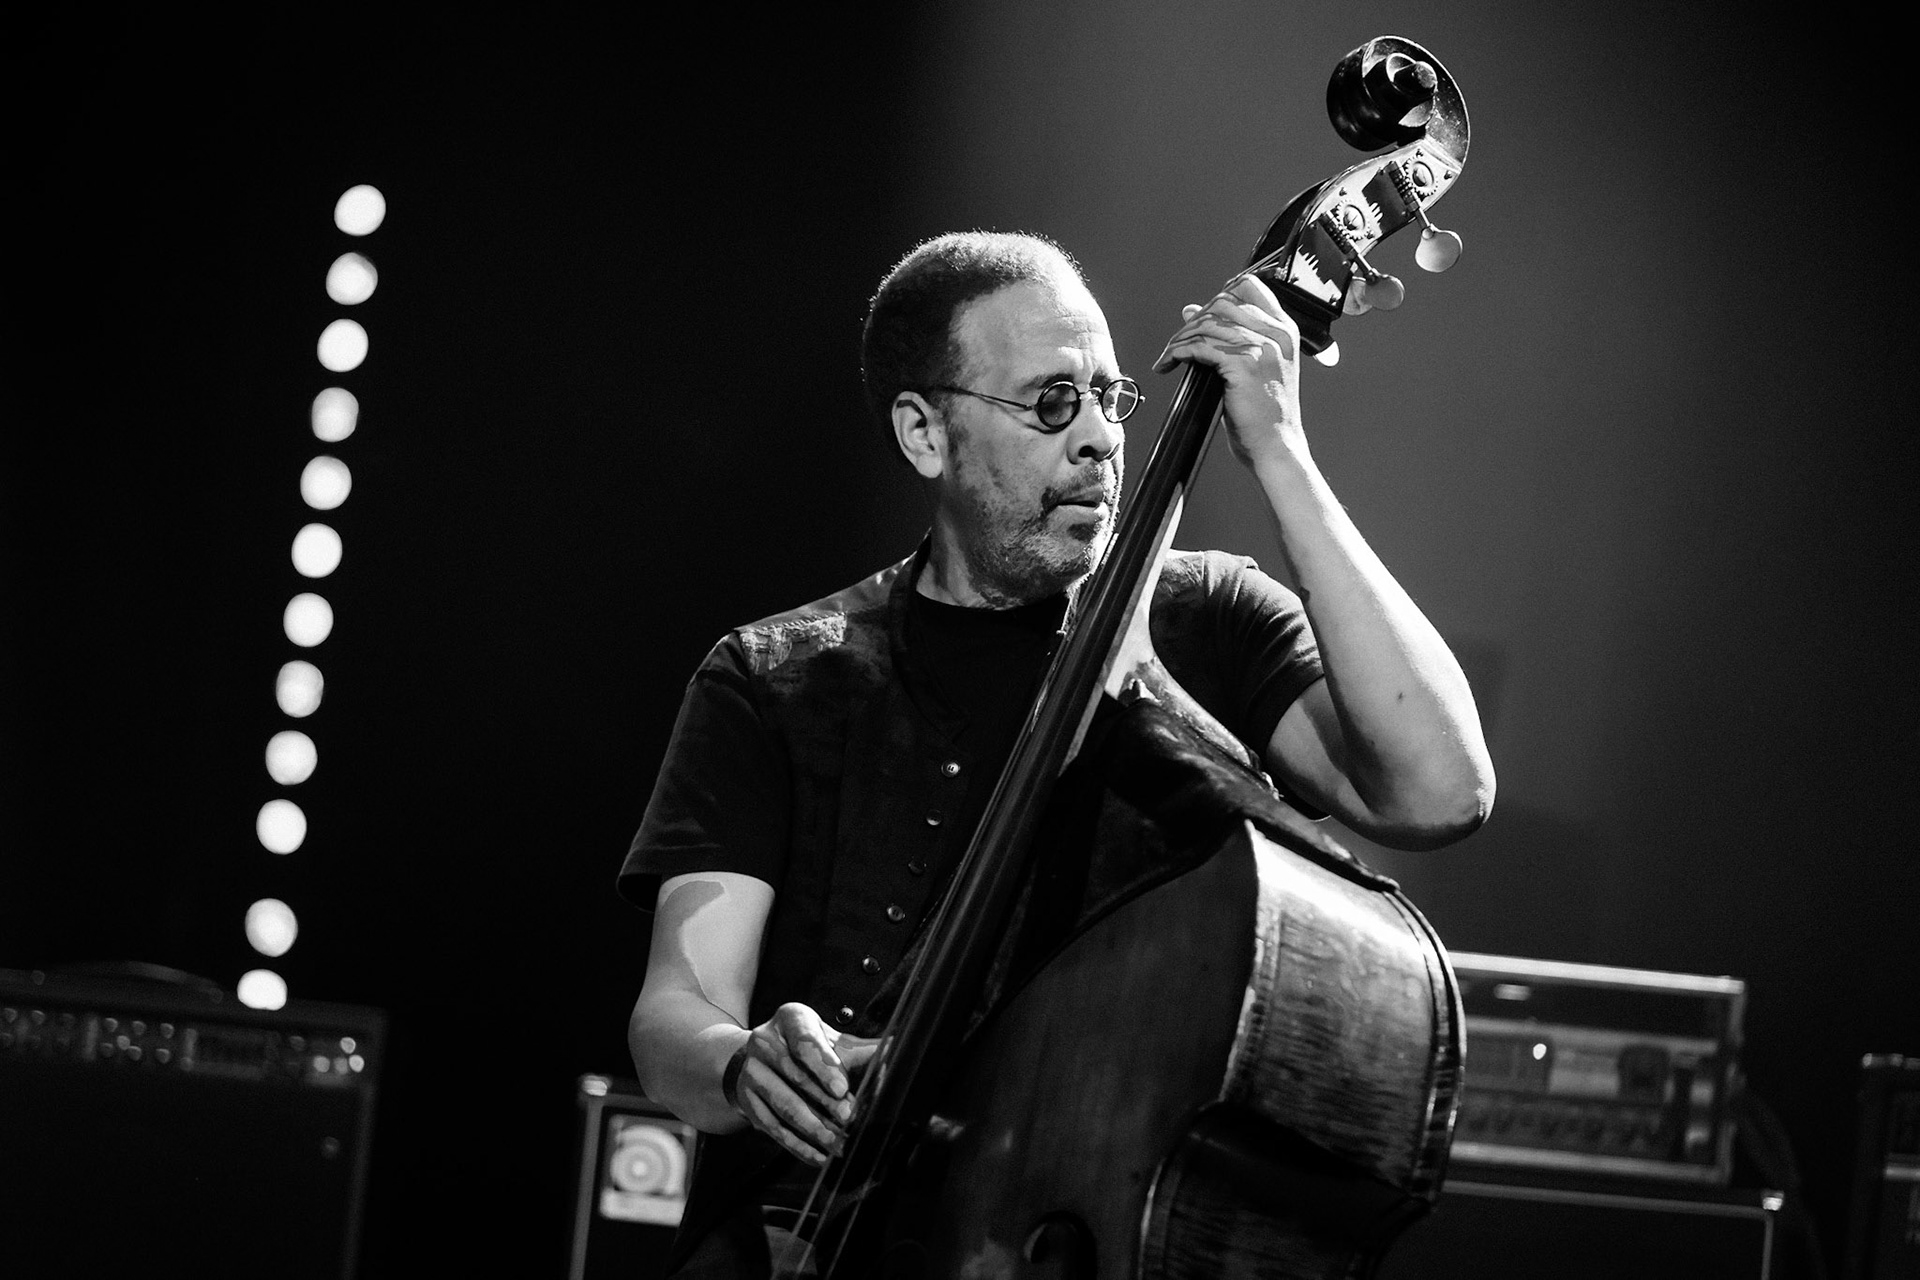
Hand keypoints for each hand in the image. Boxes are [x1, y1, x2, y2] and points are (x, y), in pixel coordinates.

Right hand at [728, 1003, 879, 1166]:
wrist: (757, 1057)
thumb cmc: (804, 1046)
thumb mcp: (828, 1039)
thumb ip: (861, 1049)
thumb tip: (899, 1049)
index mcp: (789, 1019)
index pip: (805, 1042)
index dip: (824, 1066)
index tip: (842, 1088)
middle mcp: (765, 1042)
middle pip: (798, 1079)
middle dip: (826, 1104)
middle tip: (850, 1121)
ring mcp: (753, 1073)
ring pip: (785, 1106)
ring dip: (814, 1128)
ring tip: (839, 1144)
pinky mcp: (748, 1101)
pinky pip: (774, 1128)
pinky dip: (798, 1145)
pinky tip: (819, 1155)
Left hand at [1152, 274, 1303, 465]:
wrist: (1277, 446)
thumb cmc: (1267, 414)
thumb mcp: (1254, 368)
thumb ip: (1230, 337)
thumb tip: (1192, 311)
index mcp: (1283, 330)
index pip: (1249, 286)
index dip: (1219, 294)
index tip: (1201, 313)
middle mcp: (1275, 333)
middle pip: (1222, 302)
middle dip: (1193, 320)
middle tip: (1179, 341)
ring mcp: (1260, 347)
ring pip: (1207, 323)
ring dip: (1180, 339)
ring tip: (1169, 356)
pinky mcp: (1243, 365)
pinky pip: (1199, 347)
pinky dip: (1177, 353)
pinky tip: (1169, 364)